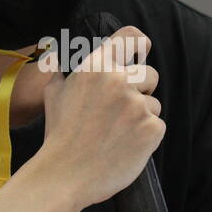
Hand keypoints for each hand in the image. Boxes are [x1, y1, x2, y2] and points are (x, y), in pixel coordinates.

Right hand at [39, 25, 162, 207]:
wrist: (65, 174)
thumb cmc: (59, 135)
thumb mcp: (54, 93)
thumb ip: (67, 72)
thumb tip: (67, 61)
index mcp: (96, 66)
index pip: (131, 37)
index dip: (140, 44)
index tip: (142, 51)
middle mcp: (119, 80)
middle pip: (150, 74)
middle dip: (142, 89)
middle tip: (123, 110)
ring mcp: (138, 105)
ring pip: (154, 103)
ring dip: (142, 116)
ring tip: (118, 133)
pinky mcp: (152, 128)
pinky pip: (158, 125)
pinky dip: (146, 136)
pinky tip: (125, 145)